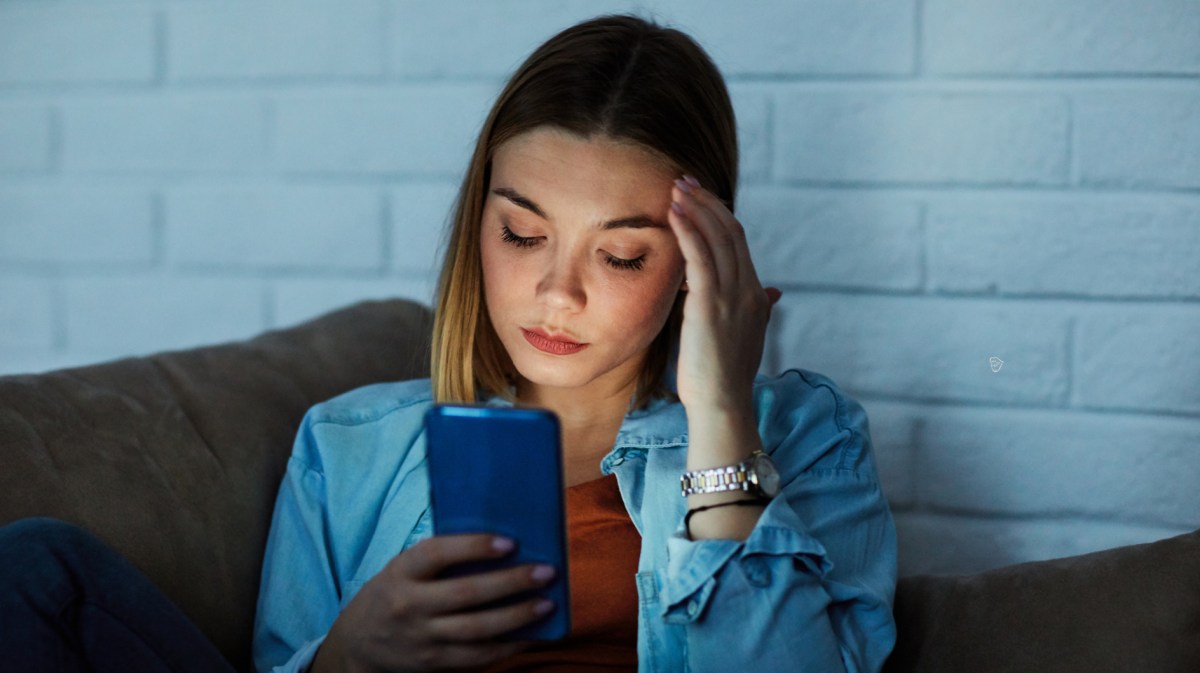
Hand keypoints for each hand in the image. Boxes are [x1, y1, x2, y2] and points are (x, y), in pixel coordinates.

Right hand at [312, 534, 556, 672]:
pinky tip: (529, 635)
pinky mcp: (433, 662)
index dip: (474, 547)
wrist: (358, 644)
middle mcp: (409, 605)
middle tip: (546, 572)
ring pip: (477, 629)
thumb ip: (439, 559)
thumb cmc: (393, 593)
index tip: (510, 542)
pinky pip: (477, 656)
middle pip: (466, 593)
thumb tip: (498, 545)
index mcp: (401, 572)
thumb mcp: (402, 569)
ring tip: (546, 604)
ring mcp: (421, 637)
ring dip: (517, 616)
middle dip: (512, 582)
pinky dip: (506, 646)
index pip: (437, 554)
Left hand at [667, 175, 781, 415]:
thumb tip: (773, 292)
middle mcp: (749, 290)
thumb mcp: (746, 336)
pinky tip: (673, 214)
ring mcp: (732, 297)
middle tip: (684, 180)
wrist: (722, 405)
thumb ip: (758, 309)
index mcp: (756, 295)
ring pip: (717, 239)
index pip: (739, 242)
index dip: (718, 215)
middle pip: (731, 232)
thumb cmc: (725, 377)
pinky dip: (688, 230)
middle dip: (707, 202)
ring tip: (675, 188)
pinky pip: (701, 257)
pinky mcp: (711, 306)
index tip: (697, 196)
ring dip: (696, 208)